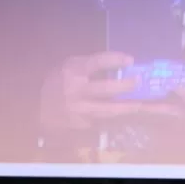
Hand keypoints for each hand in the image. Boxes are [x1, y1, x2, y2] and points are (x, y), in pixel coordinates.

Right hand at [40, 52, 177, 130]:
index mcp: (72, 71)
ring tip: (146, 103)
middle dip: (126, 86)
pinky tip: (135, 115)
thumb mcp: (71, 66)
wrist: (38, 108)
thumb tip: (124, 63)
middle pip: (106, 88)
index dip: (114, 59)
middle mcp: (75, 90)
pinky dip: (120, 116)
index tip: (130, 59)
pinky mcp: (82, 123)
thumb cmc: (59, 82)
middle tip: (140, 81)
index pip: (97, 62)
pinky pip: (105, 119)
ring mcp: (79, 109)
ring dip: (130, 106)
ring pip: (110, 109)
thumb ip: (92, 65)